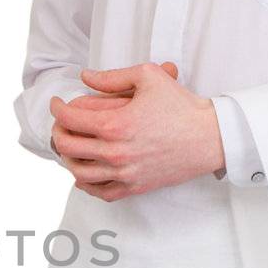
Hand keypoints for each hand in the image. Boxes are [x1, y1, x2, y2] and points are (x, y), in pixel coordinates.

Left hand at [50, 61, 223, 198]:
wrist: (209, 137)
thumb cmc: (181, 105)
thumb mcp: (148, 77)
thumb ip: (112, 76)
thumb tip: (85, 77)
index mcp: (115, 124)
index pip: (70, 119)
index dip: (58, 108)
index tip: (57, 103)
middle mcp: (115, 152)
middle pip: (68, 146)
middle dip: (58, 132)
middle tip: (61, 124)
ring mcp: (124, 173)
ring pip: (78, 171)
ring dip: (67, 158)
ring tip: (70, 146)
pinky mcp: (134, 187)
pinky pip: (100, 191)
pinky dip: (85, 183)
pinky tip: (83, 173)